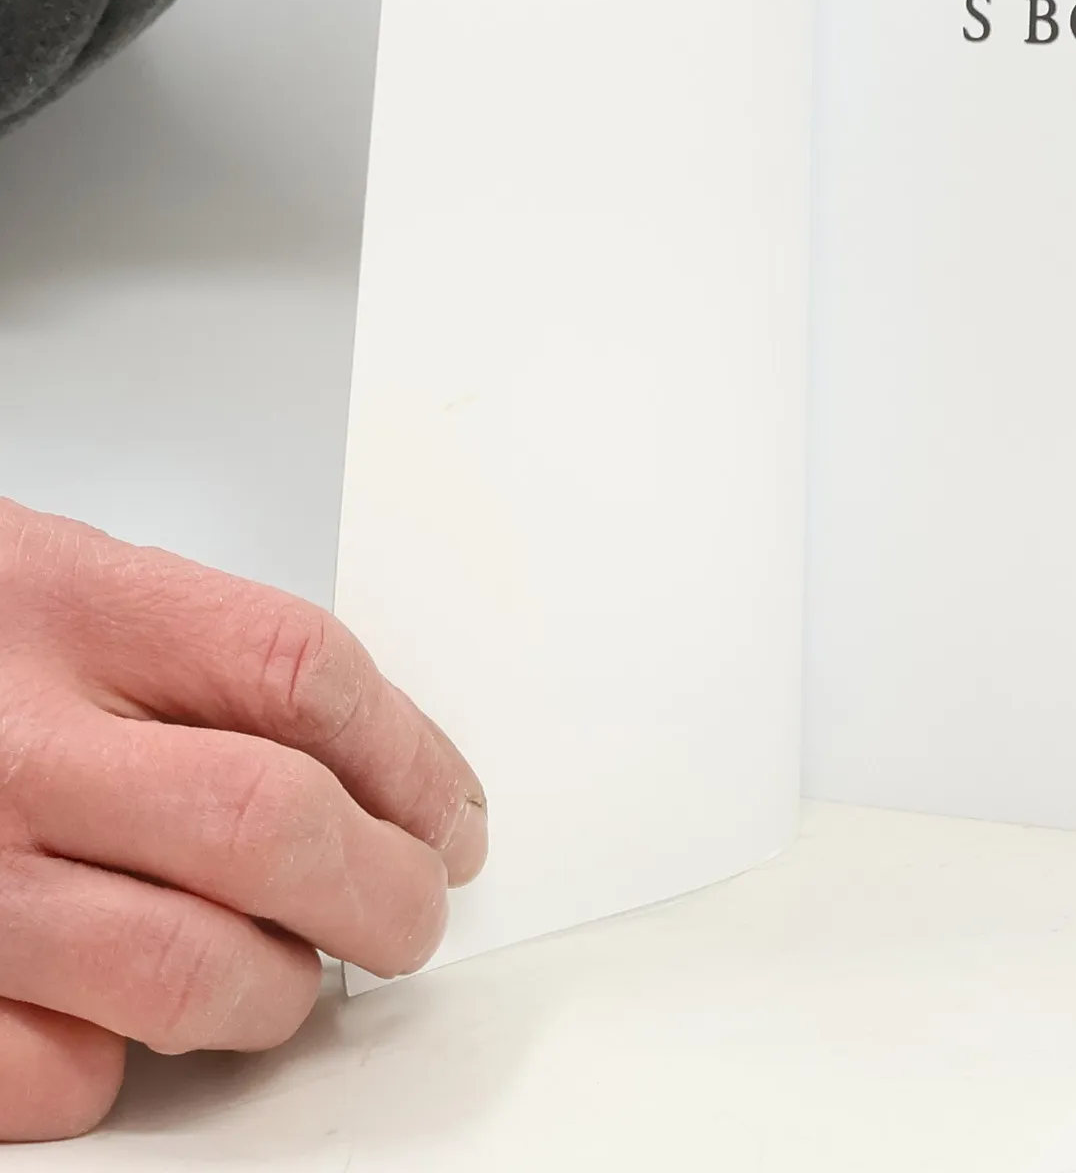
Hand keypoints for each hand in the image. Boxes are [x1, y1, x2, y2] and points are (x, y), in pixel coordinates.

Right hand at [0, 500, 485, 1141]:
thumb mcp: (65, 582)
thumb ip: (202, 658)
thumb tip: (377, 769)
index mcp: (73, 607)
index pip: (304, 675)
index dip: (411, 758)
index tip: (449, 812)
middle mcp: (14, 742)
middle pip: (270, 826)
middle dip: (384, 890)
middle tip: (414, 910)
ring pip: (189, 972)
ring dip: (276, 990)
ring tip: (287, 972)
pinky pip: (64, 1074)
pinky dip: (124, 1064)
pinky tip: (130, 1017)